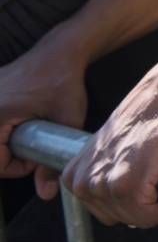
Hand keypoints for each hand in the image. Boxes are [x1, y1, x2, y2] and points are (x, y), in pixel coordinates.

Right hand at [0, 40, 88, 197]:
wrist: (61, 48)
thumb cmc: (65, 80)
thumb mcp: (67, 120)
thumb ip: (54, 159)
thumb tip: (46, 194)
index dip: (15, 168)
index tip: (35, 159)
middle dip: (9, 156)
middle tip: (33, 147)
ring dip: (5, 142)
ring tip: (28, 132)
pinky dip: (2, 129)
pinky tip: (21, 119)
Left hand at [62, 73, 157, 227]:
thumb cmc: (145, 122)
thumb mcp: (107, 150)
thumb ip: (101, 177)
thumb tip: (118, 208)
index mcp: (74, 178)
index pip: (102, 211)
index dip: (127, 198)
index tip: (137, 173)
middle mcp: (84, 184)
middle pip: (118, 218)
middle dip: (141, 203)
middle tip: (151, 172)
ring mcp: (105, 186)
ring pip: (135, 218)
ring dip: (154, 202)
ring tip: (157, 170)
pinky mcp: (129, 186)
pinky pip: (150, 215)